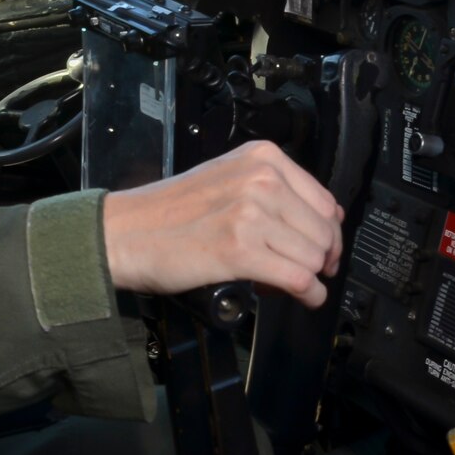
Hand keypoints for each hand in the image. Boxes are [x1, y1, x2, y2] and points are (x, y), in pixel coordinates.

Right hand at [101, 140, 343, 307]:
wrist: (126, 232)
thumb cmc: (170, 211)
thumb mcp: (228, 178)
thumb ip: (274, 190)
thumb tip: (326, 221)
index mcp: (262, 157)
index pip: (325, 201)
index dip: (328, 234)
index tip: (321, 250)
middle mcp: (261, 179)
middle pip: (324, 232)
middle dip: (320, 259)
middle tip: (301, 272)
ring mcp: (251, 213)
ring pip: (314, 257)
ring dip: (308, 278)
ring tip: (283, 281)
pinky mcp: (240, 250)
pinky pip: (298, 279)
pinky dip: (307, 295)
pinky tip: (301, 297)